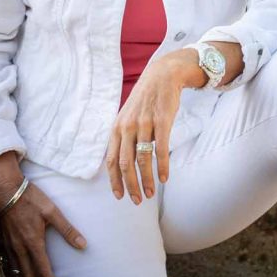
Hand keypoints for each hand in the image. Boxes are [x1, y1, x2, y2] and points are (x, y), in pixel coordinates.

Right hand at [0, 172, 86, 276]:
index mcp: (33, 242)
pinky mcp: (4, 244)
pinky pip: (8, 270)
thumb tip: (83, 245)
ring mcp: (9, 248)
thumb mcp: (52, 211)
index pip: (44, 272)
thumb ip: (67, 229)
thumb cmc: (30, 198)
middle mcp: (20, 249)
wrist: (5, 189)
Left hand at [105, 57, 183, 202]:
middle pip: (125, 164)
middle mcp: (127, 127)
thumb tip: (120, 164)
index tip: (120, 197)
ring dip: (146, 180)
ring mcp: (144, 124)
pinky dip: (162, 166)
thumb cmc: (144, 101)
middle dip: (130, 186)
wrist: (162, 76)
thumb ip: (123, 138)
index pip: (111, 161)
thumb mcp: (127, 117)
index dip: (114, 181)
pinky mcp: (162, 121)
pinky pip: (161, 149)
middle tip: (137, 201)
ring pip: (143, 159)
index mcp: (117, 128)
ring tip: (151, 193)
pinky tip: (165, 178)